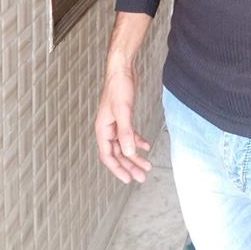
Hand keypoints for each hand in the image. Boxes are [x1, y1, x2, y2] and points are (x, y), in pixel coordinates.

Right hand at [95, 66, 151, 183]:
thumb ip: (126, 133)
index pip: (108, 156)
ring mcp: (115, 123)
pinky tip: (146, 146)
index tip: (128, 179)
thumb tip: (129, 153)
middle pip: (118, 154)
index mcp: (103, 129)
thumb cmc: (119, 87)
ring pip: (125, 146)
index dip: (118, 169)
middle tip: (142, 177)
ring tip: (147, 166)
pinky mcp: (123, 117)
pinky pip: (129, 135)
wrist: (122, 69)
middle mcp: (107, 128)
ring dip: (135, 156)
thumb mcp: (124, 111)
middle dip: (129, 166)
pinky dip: (137, 142)